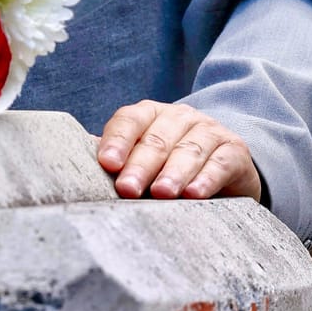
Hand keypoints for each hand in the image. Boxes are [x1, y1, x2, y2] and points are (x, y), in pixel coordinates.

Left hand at [97, 101, 262, 202]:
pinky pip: (219, 163)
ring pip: (188, 150)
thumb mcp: (143, 160)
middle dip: (140, 165)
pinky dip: (207, 178)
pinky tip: (195, 195)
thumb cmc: (169, 167)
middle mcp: (179, 117)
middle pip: (156, 139)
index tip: (106, 163)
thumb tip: (77, 171)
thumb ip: (117, 161)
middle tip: (127, 189)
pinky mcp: (234, 150)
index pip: (129, 121)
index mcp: (150, 115)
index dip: (117, 140)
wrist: (226, 170)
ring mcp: (209, 131)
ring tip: (161, 193)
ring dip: (173, 173)